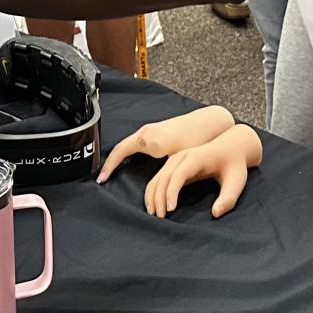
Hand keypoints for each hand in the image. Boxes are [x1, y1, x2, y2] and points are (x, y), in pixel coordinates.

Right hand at [97, 106, 234, 182]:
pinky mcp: (158, 132)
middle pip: (121, 148)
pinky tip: (131, 164)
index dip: (108, 166)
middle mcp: (147, 133)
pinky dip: (129, 154)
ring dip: (120, 158)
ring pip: (129, 145)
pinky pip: (136, 143)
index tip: (101, 179)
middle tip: (102, 178)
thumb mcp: (179, 159)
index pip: (120, 151)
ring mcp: (152, 130)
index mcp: (149, 139)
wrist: (211, 123)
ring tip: (112, 172)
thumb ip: (164, 174)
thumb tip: (152, 190)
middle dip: (110, 163)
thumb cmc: (197, 140)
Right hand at [143, 125, 262, 218]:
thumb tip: (215, 214)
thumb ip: (228, 198)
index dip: (172, 192)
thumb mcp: (236, 182)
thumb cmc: (234, 166)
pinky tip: (153, 206)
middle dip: (159, 198)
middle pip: (164, 177)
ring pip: (158, 178)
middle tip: (161, 218)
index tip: (171, 210)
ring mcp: (175, 159)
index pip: (179, 174)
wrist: (231, 147)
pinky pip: (158, 178)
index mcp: (197, 158)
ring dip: (152, 196)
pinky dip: (152, 192)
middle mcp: (183, 156)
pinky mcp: (173, 165)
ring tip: (154, 215)